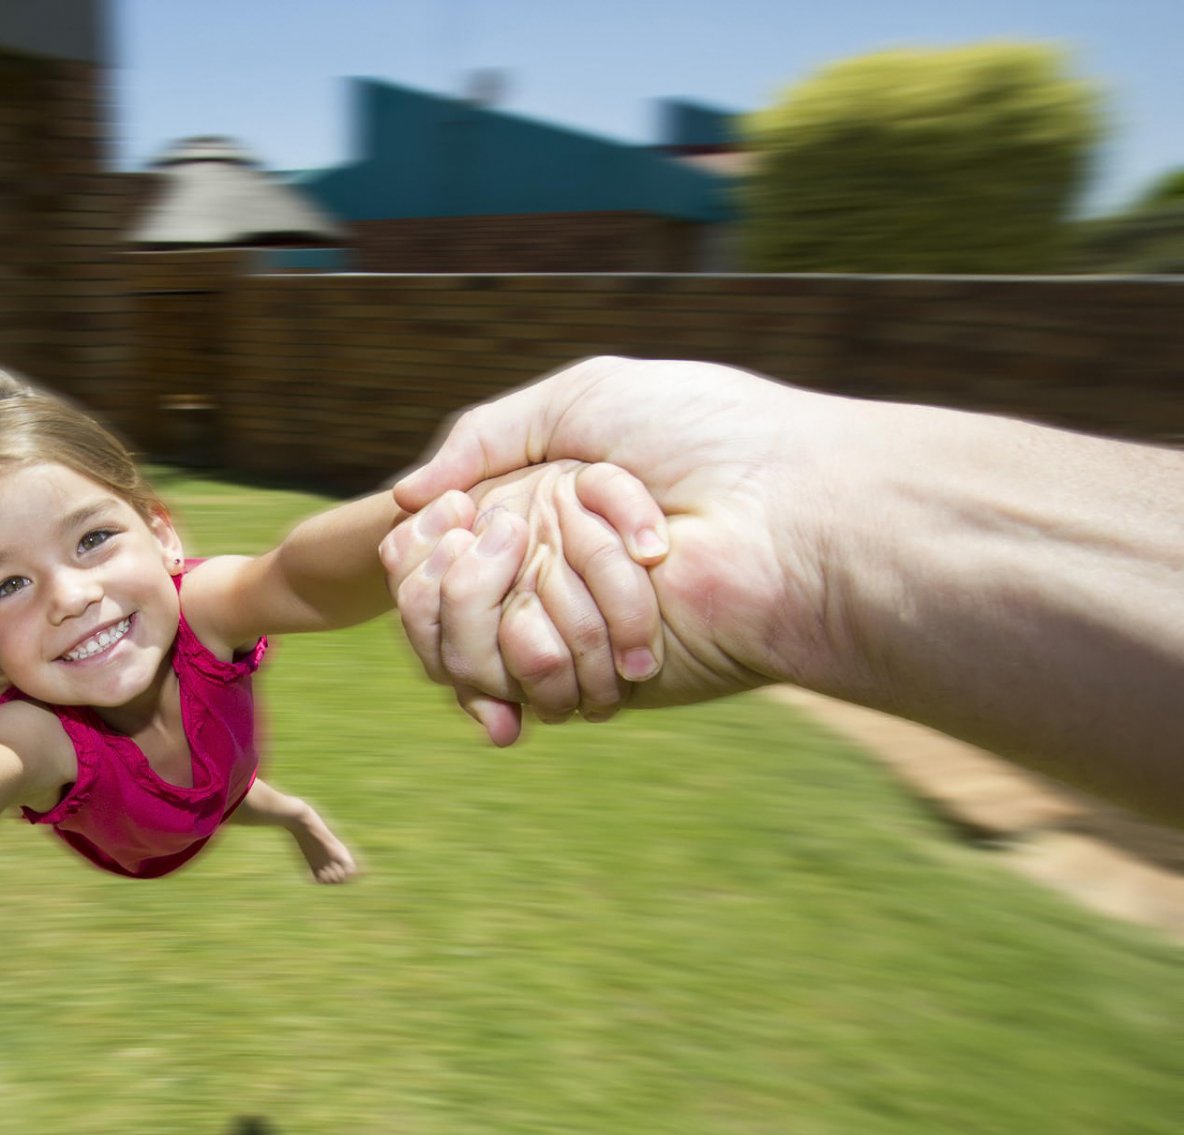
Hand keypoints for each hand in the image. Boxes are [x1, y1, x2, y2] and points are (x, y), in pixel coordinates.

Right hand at [389, 357, 862, 722]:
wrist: (786, 512)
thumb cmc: (704, 435)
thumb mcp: (582, 398)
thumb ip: (485, 436)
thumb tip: (406, 498)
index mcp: (558, 497)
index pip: (455, 534)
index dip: (431, 534)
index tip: (426, 528)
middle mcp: (564, 563)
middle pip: (455, 589)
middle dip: (463, 571)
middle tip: (500, 543)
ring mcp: (583, 623)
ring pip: (480, 636)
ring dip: (505, 605)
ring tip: (546, 574)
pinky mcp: (606, 677)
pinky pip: (527, 678)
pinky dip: (532, 649)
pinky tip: (544, 626)